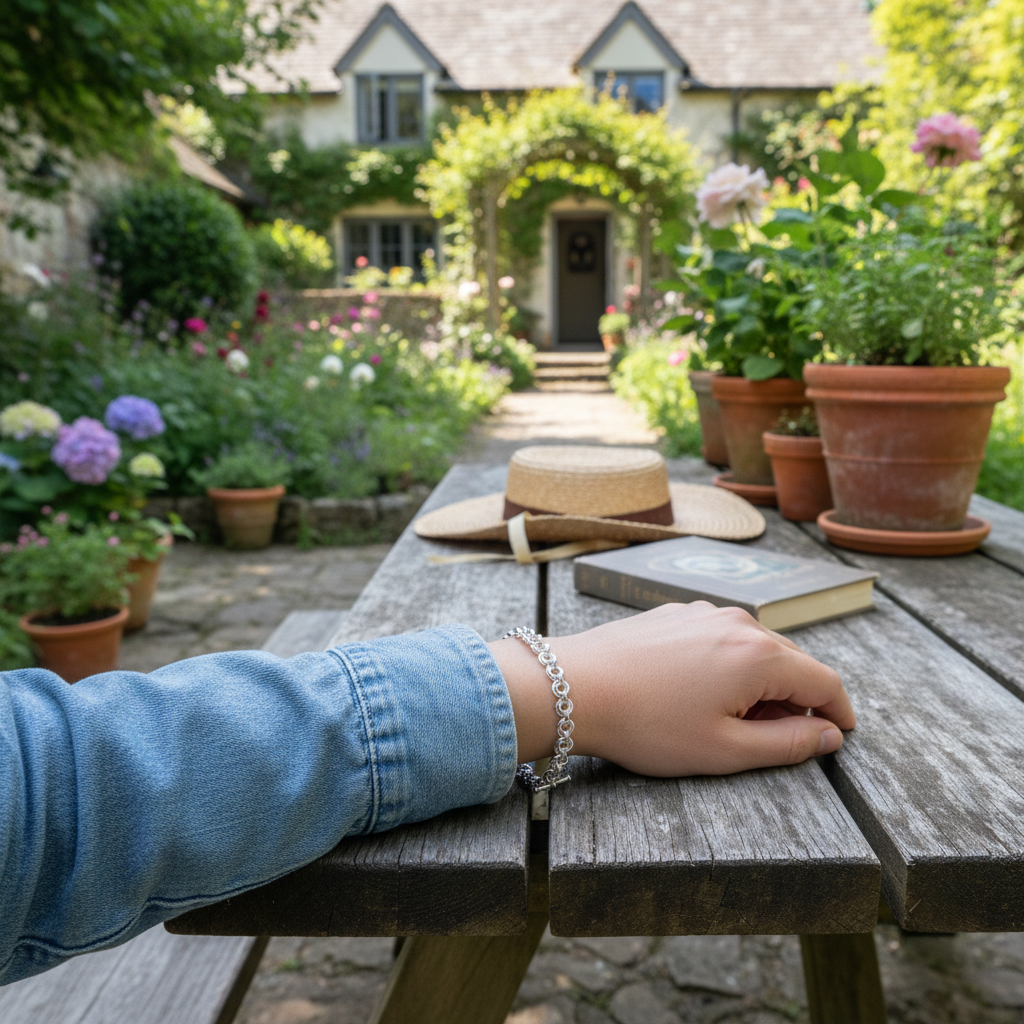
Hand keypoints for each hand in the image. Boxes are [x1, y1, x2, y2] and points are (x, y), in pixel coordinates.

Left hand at [489, 602, 853, 776]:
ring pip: (754, 647)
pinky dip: (730, 664)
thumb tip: (829, 736)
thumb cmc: (647, 725)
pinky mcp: (674, 614)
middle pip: (791, 661)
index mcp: (760, 655)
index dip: (840, 712)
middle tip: (787, 740)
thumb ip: (787, 744)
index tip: (842, 735)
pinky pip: (720, 637)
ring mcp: (703, 612)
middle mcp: (738, 622)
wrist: (572, 688)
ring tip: (738, 721)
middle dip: (800, 700)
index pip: (824, 681)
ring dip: (762, 682)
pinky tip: (703, 693)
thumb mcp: (725, 750)